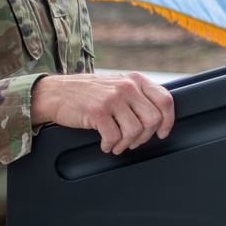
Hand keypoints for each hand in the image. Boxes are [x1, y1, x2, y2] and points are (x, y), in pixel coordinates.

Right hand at [31, 71, 174, 154]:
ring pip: (135, 131)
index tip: (162, 132)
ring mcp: (113, 98)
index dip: (168, 121)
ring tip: (116, 144)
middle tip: (131, 142)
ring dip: (126, 144)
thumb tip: (158, 117)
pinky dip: (110, 146)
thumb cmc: (88, 93)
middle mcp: (127, 86)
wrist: (57, 93)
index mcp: (135, 80)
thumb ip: (136, 95)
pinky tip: (105, 144)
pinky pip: (115, 138)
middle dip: (144, 137)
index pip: (165, 100)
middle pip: (153, 120)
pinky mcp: (98, 111)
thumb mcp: (117, 85)